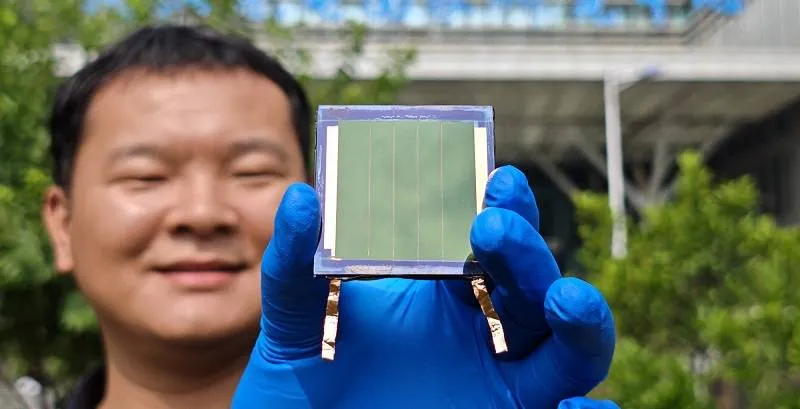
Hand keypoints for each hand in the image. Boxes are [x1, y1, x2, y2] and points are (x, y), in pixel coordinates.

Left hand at [232, 166, 617, 408]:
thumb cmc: (302, 390)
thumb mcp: (294, 326)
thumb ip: (295, 268)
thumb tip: (299, 197)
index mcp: (443, 295)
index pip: (488, 246)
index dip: (504, 211)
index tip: (496, 177)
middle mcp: (483, 336)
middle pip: (531, 289)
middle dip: (526, 253)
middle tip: (494, 227)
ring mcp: (500, 388)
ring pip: (568, 354)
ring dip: (580, 323)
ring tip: (567, 301)